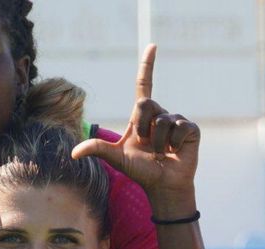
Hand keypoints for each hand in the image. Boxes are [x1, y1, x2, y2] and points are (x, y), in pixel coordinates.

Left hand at [71, 44, 198, 210]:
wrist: (163, 186)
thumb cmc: (141, 171)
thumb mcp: (117, 158)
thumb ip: (98, 149)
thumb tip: (73, 153)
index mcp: (142, 117)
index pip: (144, 84)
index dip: (147, 65)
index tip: (153, 46)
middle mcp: (160, 115)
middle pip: (146, 103)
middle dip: (142, 126)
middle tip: (146, 145)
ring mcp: (176, 121)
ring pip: (162, 121)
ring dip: (157, 142)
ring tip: (161, 153)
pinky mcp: (190, 130)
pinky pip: (180, 127)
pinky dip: (174, 143)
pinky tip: (175, 152)